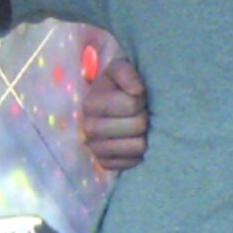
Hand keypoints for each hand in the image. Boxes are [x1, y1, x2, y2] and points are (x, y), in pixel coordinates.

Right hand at [78, 56, 148, 172]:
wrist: (108, 105)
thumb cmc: (116, 86)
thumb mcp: (119, 69)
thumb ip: (127, 72)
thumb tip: (137, 90)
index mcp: (90, 104)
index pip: (132, 104)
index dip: (140, 99)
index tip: (137, 97)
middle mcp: (88, 129)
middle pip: (138, 126)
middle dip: (143, 116)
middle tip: (138, 112)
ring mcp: (95, 149)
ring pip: (138, 147)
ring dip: (143, 135)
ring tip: (135, 127)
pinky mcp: (104, 163)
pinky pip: (131, 163)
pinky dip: (136, 154)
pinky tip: (131, 141)